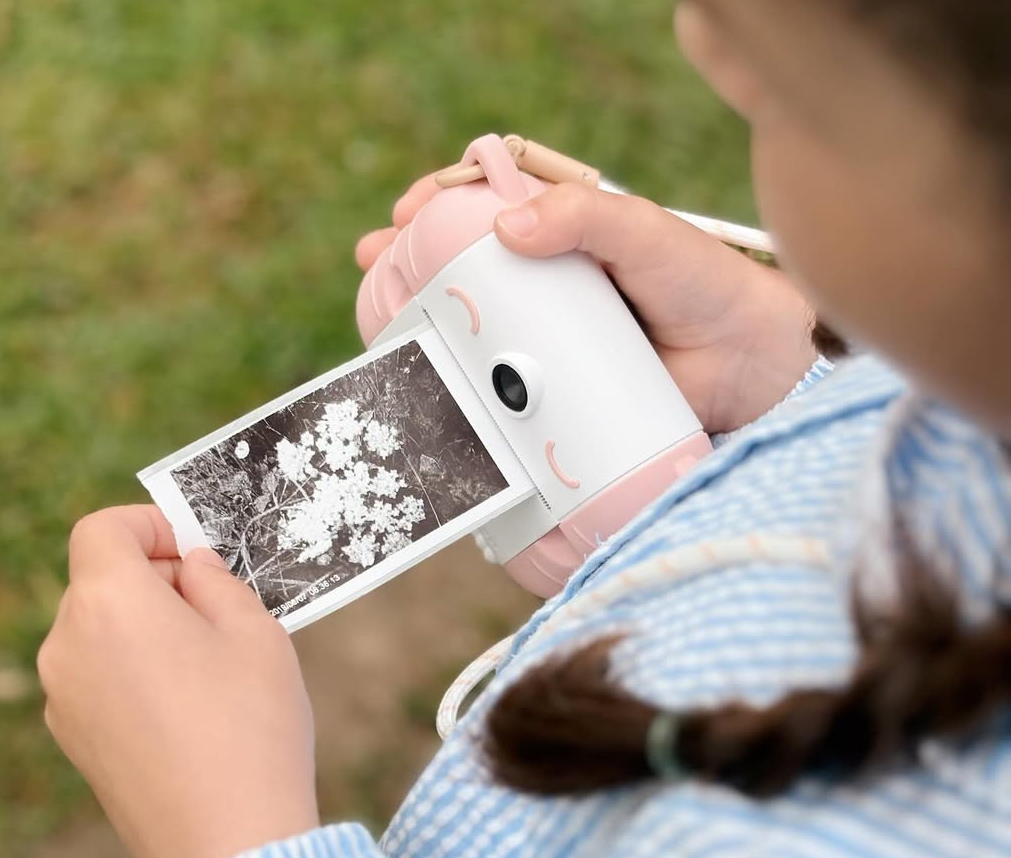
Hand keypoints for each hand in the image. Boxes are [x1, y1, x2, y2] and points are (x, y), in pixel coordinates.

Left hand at [38, 506, 318, 857]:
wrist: (229, 845)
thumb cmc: (252, 726)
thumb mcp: (256, 632)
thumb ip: (217, 582)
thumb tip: (191, 568)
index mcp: (109, 603)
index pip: (102, 529)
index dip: (149, 524)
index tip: (195, 550)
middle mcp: (67, 645)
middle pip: (102, 581)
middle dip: (158, 580)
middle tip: (222, 610)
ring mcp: (64, 698)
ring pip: (102, 631)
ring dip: (149, 628)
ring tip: (213, 666)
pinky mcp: (74, 741)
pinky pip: (100, 677)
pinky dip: (136, 671)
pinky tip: (191, 708)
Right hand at [357, 176, 818, 431]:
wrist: (748, 368)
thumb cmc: (705, 286)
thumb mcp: (648, 235)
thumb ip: (590, 217)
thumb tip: (510, 222)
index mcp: (565, 237)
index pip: (488, 206)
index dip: (442, 203)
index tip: (406, 211)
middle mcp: (548, 286)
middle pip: (466, 267)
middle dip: (412, 262)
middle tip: (373, 265)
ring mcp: (549, 340)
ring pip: (476, 327)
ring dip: (427, 325)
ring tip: (383, 323)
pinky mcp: (557, 389)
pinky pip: (502, 382)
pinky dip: (466, 386)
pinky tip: (435, 388)